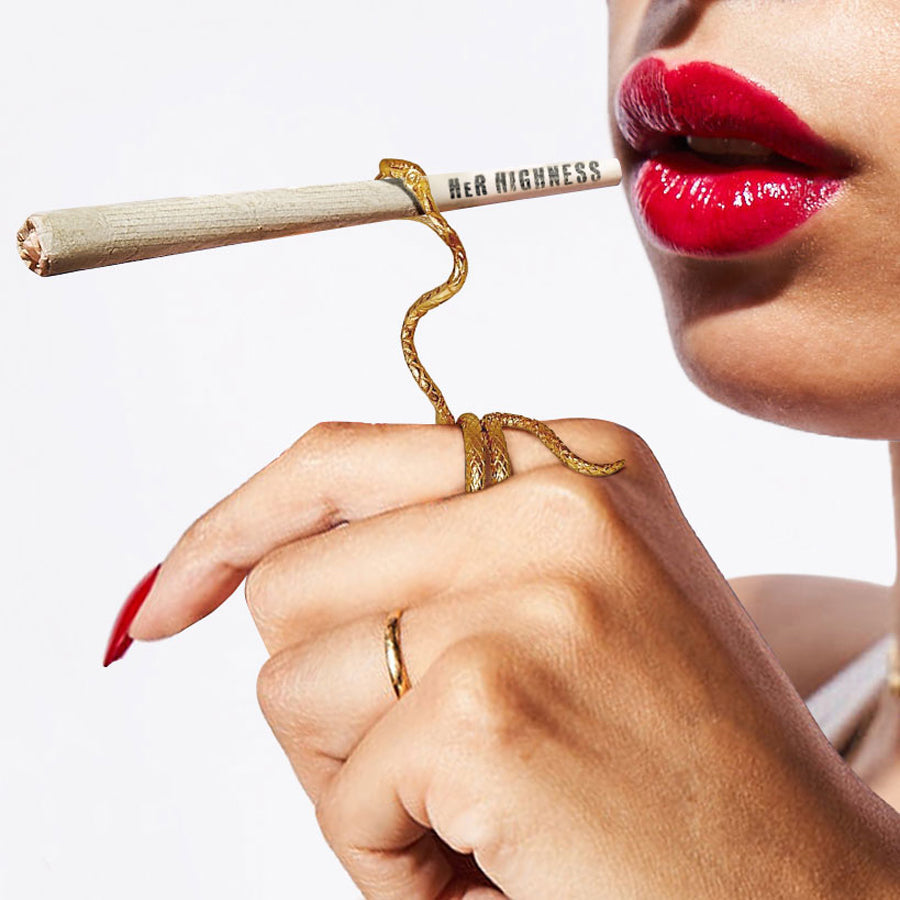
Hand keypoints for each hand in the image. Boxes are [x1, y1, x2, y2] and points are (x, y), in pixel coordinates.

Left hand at [128, 419, 899, 897]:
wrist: (806, 898)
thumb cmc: (670, 760)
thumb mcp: (571, 601)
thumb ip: (440, 550)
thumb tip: (250, 565)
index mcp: (574, 458)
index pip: (337, 460)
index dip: (236, 527)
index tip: (171, 598)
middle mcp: (559, 498)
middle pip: (294, 578)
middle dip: (327, 690)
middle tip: (434, 759)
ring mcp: (531, 591)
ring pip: (289, 677)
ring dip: (353, 774)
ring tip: (476, 808)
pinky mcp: (491, 703)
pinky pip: (338, 788)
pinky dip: (385, 852)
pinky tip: (492, 860)